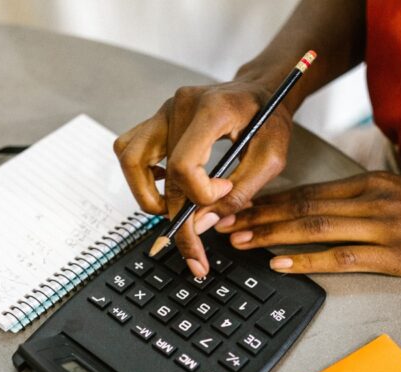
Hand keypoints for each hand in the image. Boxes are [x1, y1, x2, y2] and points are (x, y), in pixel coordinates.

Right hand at [113, 80, 292, 276]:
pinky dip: (141, 176)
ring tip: (172, 215)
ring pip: (130, 160)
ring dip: (147, 196)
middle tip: (194, 253)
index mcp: (211, 111)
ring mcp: (163, 110)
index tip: (223, 193)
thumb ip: (239, 193)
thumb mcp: (270, 159)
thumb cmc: (269, 119)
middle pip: (161, 174)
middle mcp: (179, 106)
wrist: (262, 90)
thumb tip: (202, 225)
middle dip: (178, 220)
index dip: (200, 194)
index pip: (184, 164)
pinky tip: (166, 187)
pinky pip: (129, 150)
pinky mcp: (157, 119)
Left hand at [215, 172, 400, 275]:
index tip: (240, 206)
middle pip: (304, 207)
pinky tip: (281, 263)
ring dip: (272, 235)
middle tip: (224, 223)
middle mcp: (374, 200)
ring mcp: (385, 229)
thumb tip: (322, 205)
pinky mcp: (397, 258)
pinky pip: (343, 258)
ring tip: (241, 241)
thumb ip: (364, 196)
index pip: (309, 190)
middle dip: (259, 215)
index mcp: (372, 183)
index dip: (270, 200)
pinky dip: (307, 260)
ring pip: (316, 229)